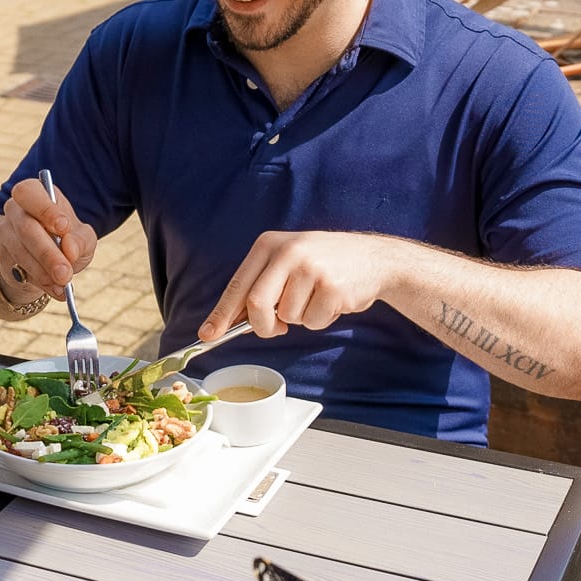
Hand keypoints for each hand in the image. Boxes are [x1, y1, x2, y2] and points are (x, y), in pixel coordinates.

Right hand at [0, 178, 98, 298]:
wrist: (50, 259)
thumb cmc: (68, 238)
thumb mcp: (83, 237)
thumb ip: (81, 240)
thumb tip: (70, 249)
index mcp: (35, 194)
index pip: (29, 192)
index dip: (45, 209)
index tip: (64, 227)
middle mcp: (16, 211)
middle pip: (25, 227)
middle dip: (47, 252)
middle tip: (65, 271)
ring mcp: (6, 234)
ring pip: (20, 252)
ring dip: (43, 271)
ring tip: (63, 282)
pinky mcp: (4, 258)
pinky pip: (19, 270)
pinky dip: (40, 282)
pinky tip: (56, 290)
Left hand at [199, 231, 400, 340]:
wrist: (373, 258)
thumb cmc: (324, 264)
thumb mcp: (287, 262)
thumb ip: (260, 287)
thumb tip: (228, 322)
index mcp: (269, 245)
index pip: (238, 286)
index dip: (221, 314)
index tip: (207, 335)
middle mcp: (287, 252)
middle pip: (256, 305)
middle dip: (263, 326)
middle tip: (277, 328)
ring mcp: (310, 268)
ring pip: (287, 317)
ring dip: (300, 319)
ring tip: (316, 298)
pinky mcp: (332, 287)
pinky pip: (312, 322)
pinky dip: (320, 320)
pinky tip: (332, 300)